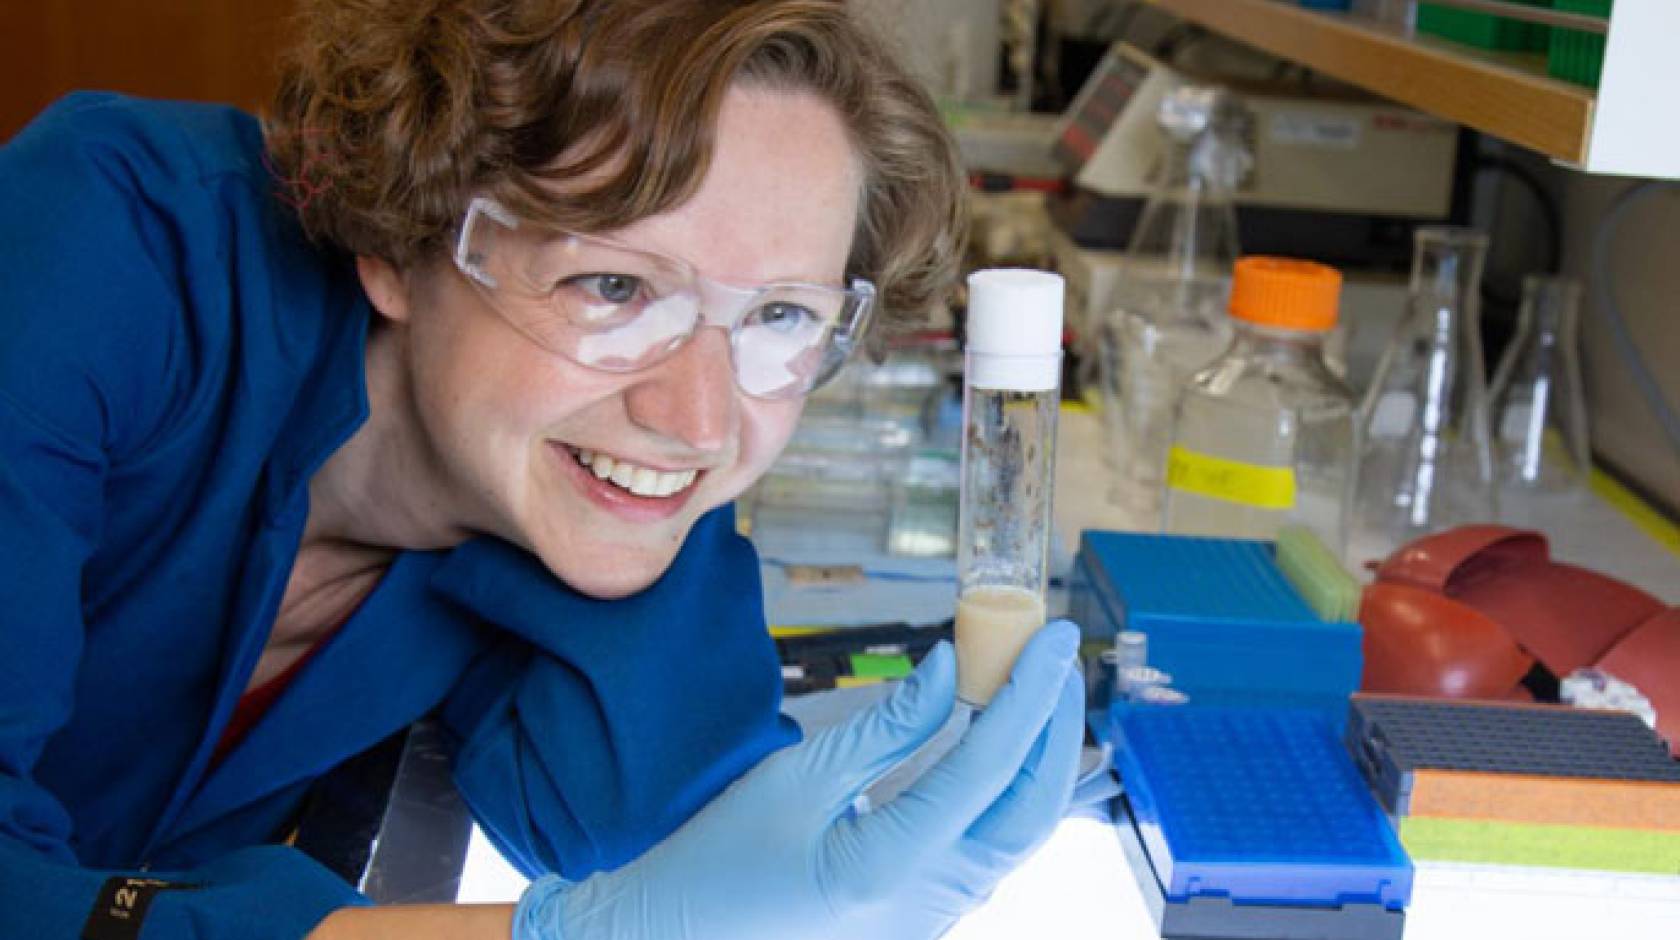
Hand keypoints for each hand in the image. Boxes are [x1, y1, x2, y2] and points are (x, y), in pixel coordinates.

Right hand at [513, 620, 1084, 939]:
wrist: (678, 937)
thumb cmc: (720, 857)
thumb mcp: (796, 778)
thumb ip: (887, 728)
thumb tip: (954, 667)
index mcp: (889, 867)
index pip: (989, 768)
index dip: (1030, 691)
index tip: (1056, 632)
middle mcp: (928, 904)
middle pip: (1032, 811)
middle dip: (1055, 725)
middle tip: (1054, 651)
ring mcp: (934, 920)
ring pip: (1020, 835)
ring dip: (1037, 756)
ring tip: (1033, 683)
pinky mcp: (928, 917)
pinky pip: (991, 850)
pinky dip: (1009, 788)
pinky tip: (1001, 739)